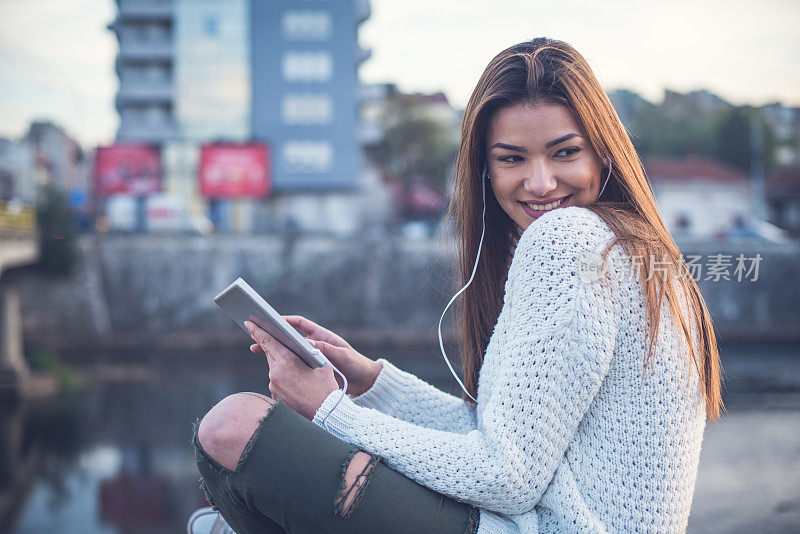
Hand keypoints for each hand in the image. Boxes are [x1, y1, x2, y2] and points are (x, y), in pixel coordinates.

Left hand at [245, 320, 339, 420]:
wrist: (324, 414)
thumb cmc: (326, 387)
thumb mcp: (322, 364)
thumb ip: (309, 351)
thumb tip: (303, 344)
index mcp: (286, 361)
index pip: (267, 341)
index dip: (257, 330)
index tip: (249, 323)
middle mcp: (275, 373)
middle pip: (269, 353)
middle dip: (270, 346)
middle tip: (269, 338)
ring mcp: (273, 386)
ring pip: (274, 369)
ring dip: (282, 366)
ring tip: (297, 371)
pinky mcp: (274, 397)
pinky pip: (276, 383)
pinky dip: (283, 381)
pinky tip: (296, 385)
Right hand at [249, 315, 381, 396]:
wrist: (363, 382)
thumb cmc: (355, 365)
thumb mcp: (342, 356)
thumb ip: (326, 349)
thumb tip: (307, 342)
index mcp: (322, 336)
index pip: (300, 324)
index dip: (285, 320)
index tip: (271, 320)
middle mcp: (314, 344)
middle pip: (289, 336)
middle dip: (272, 335)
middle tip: (256, 336)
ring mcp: (311, 356)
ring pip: (287, 349)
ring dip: (273, 349)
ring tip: (256, 350)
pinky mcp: (310, 368)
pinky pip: (292, 362)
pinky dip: (280, 362)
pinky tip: (269, 365)